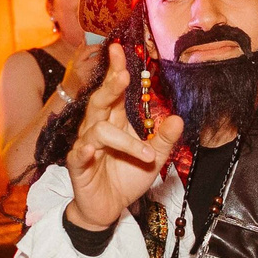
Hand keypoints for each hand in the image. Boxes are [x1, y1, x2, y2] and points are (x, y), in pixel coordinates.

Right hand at [65, 54, 182, 230]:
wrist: (108, 209)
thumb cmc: (126, 178)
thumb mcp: (154, 159)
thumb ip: (164, 139)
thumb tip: (179, 118)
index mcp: (115, 121)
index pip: (114, 91)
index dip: (115, 70)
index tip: (119, 48)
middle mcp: (97, 128)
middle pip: (100, 101)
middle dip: (110, 87)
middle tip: (123, 75)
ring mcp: (86, 146)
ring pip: (98, 130)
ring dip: (124, 140)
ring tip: (146, 153)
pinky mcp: (78, 166)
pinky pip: (79, 154)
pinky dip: (86, 150)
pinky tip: (93, 147)